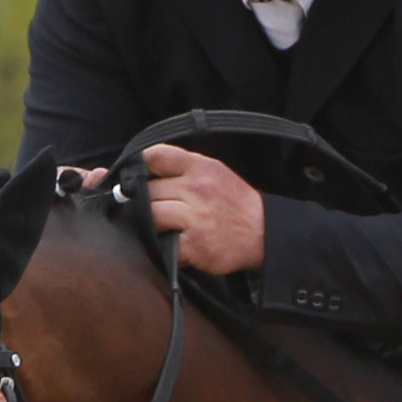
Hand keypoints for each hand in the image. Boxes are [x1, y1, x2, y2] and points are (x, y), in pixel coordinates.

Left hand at [139, 144, 265, 274]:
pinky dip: (163, 245)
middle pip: (149, 190)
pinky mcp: (194, 245)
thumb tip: (143, 170)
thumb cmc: (234, 203)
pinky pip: (162, 243)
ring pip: (152, 216)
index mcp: (200, 168)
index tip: (138, 177)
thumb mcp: (214, 172)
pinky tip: (174, 242)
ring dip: (152, 223)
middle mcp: (196, 190)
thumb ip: (182, 168)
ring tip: (165, 226)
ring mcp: (195, 218)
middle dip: (147, 200)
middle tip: (156, 207)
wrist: (263, 232)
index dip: (141, 166)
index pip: (156, 156)